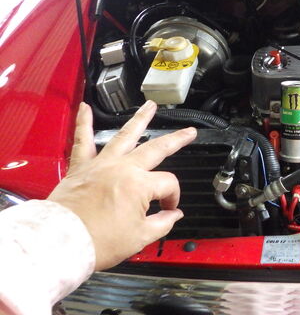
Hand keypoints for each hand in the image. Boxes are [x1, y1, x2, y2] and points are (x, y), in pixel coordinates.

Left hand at [48, 100, 196, 270]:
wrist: (61, 243)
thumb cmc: (97, 241)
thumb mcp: (139, 238)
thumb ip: (162, 223)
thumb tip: (173, 216)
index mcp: (139, 185)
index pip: (168, 184)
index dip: (172, 198)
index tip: (168, 210)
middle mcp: (122, 169)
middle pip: (156, 148)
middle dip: (176, 140)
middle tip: (189, 132)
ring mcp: (101, 165)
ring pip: (125, 135)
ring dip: (140, 119)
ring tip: (150, 106)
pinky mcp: (81, 168)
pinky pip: (82, 140)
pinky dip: (83, 123)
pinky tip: (84, 108)